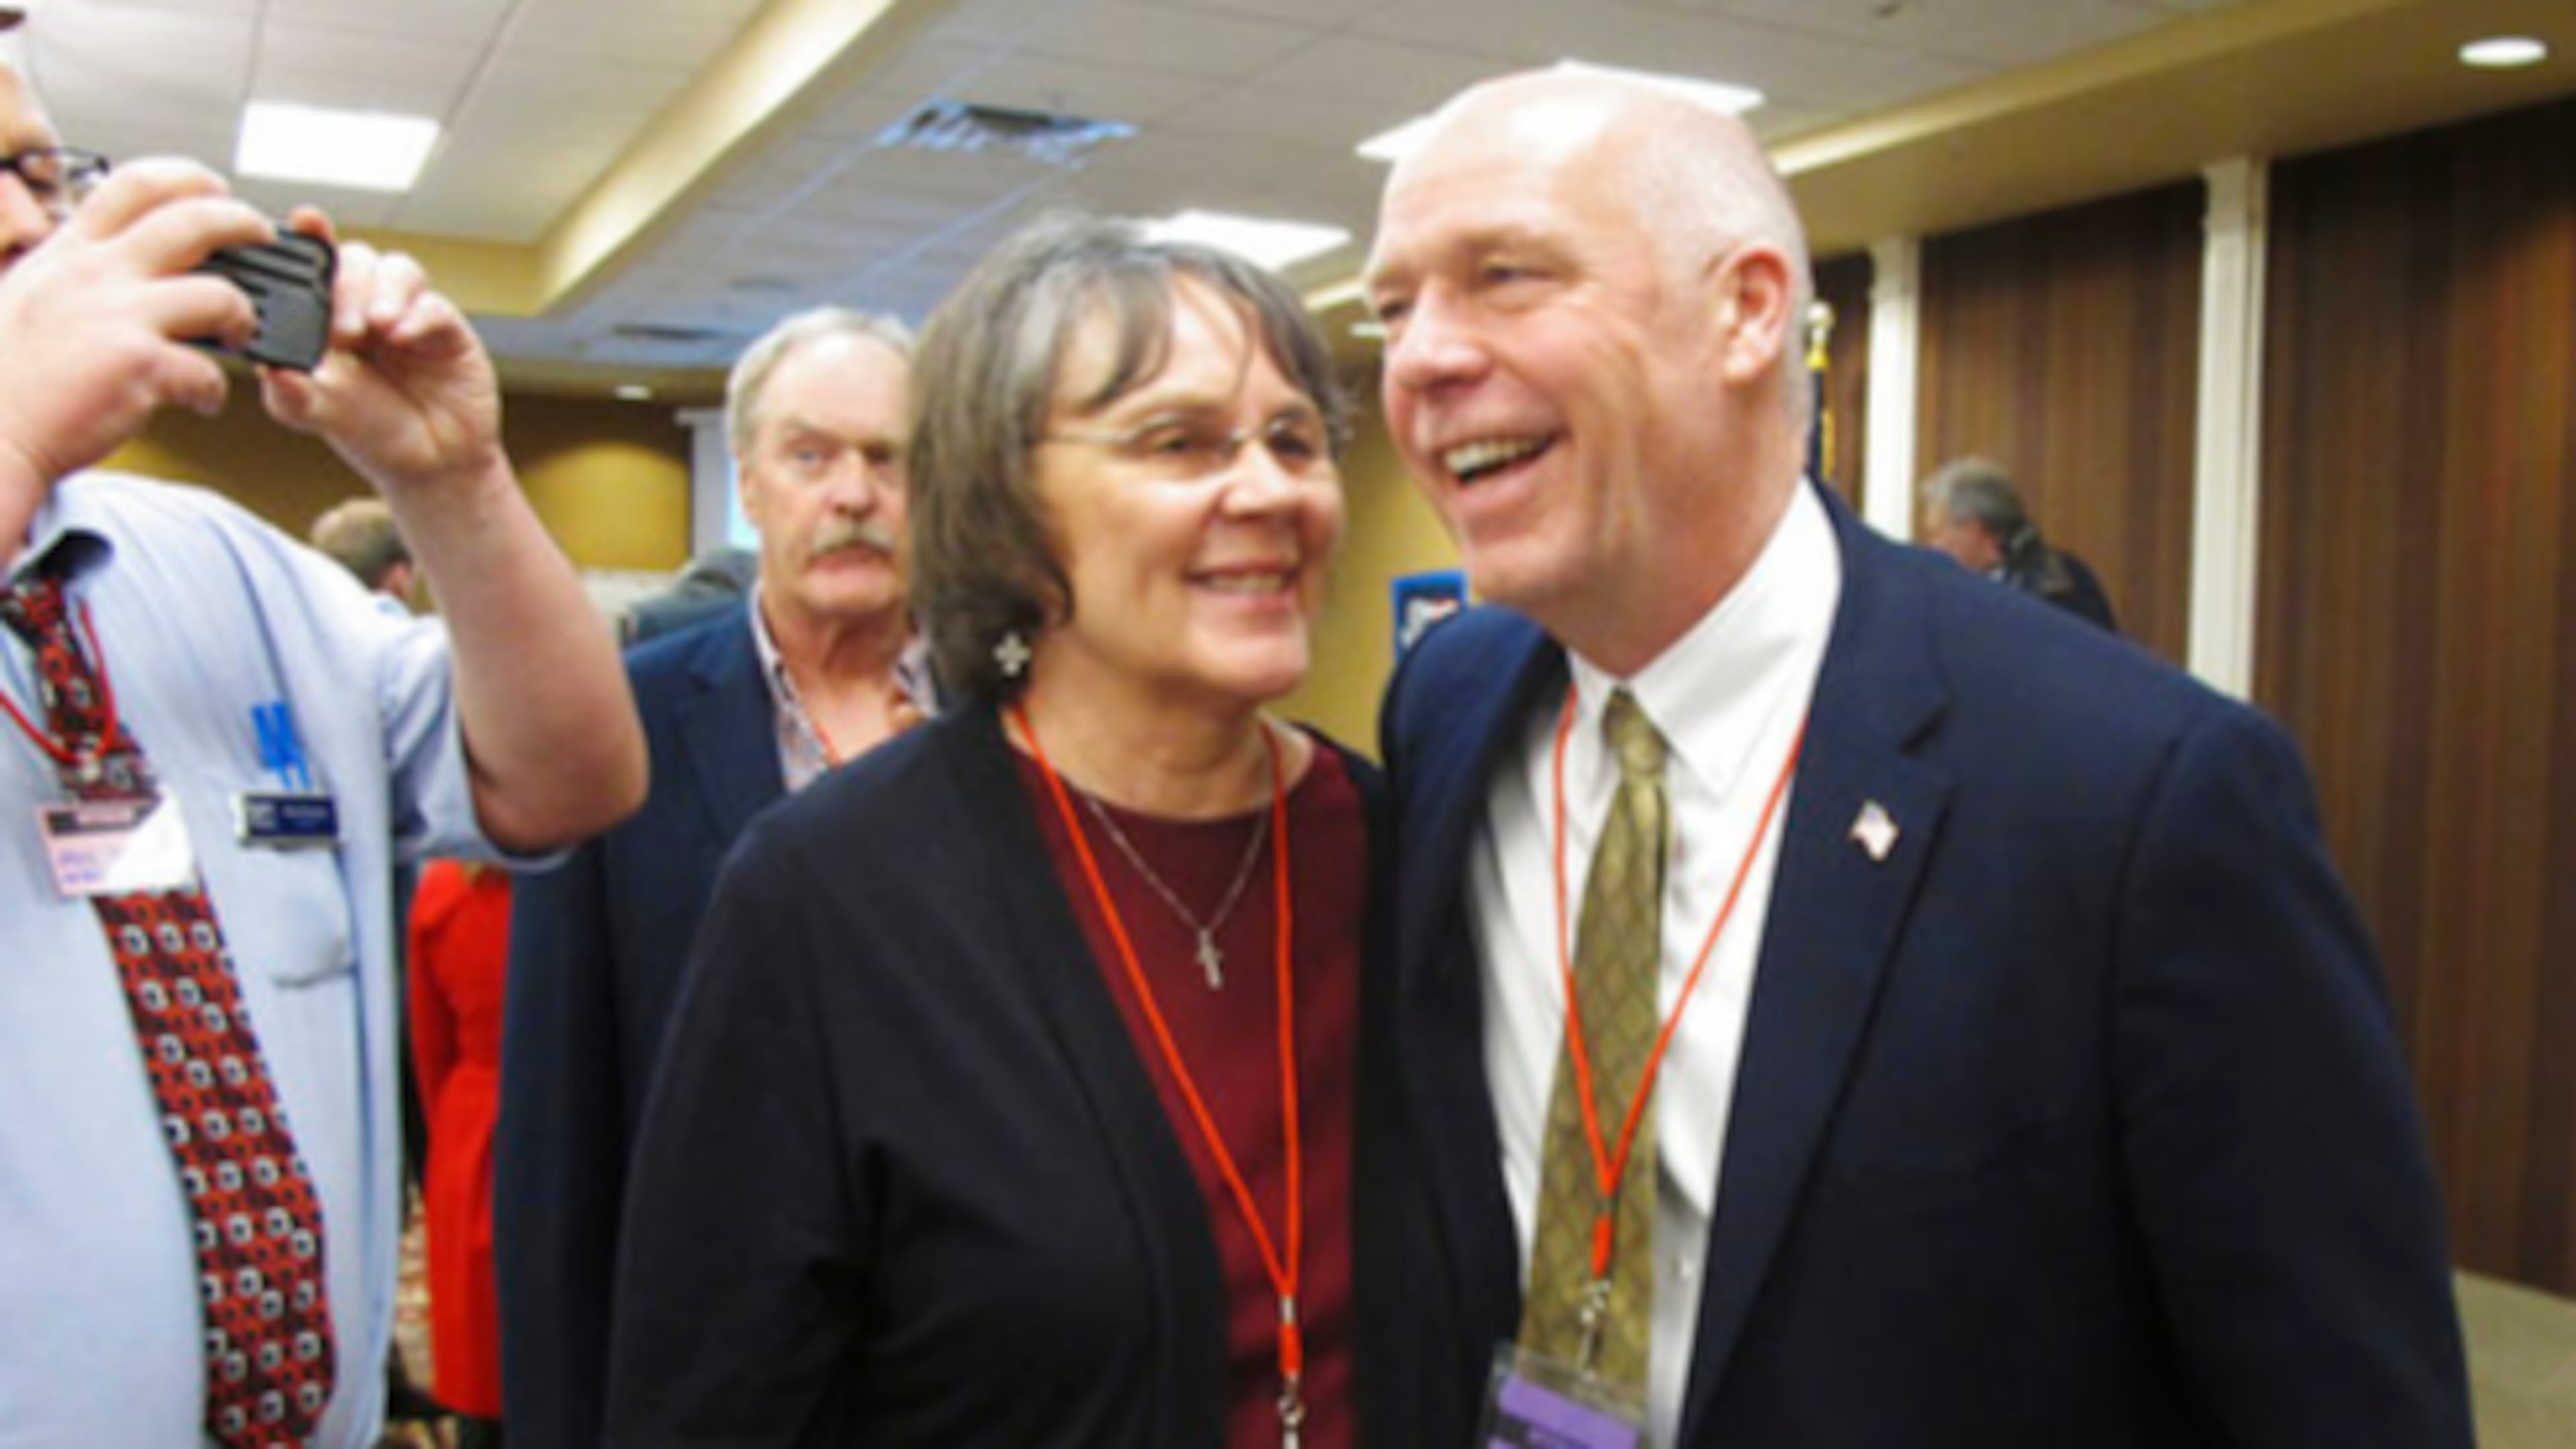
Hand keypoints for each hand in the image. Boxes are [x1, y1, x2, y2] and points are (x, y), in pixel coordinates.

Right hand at [0, 160, 266, 496]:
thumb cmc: (3, 378)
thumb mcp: (26, 297)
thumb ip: (71, 276)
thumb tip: (108, 264)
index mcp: (67, 254)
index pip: (133, 185)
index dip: (186, 178)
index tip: (215, 188)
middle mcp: (96, 274)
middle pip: (194, 221)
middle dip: (243, 220)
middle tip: (263, 235)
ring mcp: (119, 316)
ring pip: (221, 294)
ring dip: (245, 316)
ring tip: (242, 336)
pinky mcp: (139, 366)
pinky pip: (209, 371)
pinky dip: (213, 391)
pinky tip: (201, 401)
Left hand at [261, 211, 504, 497]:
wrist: (431, 463)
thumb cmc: (371, 431)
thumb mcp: (318, 415)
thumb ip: (291, 394)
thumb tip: (270, 370)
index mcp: (325, 317)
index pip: (314, 265)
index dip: (309, 237)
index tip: (304, 221)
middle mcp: (366, 306)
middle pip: (355, 259)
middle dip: (346, 285)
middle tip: (343, 329)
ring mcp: (408, 313)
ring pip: (396, 269)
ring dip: (384, 291)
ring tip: (379, 327)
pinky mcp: (447, 328)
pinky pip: (434, 304)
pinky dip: (418, 314)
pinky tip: (405, 337)